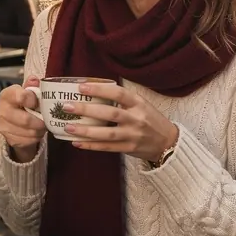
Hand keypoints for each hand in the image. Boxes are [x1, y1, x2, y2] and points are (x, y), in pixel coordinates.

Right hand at [0, 76, 45, 162]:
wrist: (17, 121)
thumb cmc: (25, 104)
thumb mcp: (29, 92)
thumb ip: (32, 86)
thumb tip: (34, 79)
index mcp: (6, 95)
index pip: (20, 97)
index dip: (33, 100)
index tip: (38, 103)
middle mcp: (1, 111)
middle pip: (25, 120)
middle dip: (39, 122)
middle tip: (46, 121)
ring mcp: (3, 126)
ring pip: (28, 132)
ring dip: (39, 130)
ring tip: (43, 127)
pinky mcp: (8, 139)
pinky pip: (26, 141)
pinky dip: (35, 138)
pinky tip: (36, 133)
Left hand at [63, 80, 178, 163]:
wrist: (168, 142)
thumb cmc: (150, 119)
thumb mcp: (141, 104)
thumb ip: (122, 99)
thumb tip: (93, 89)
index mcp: (138, 103)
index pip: (118, 93)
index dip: (99, 89)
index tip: (80, 87)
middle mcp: (136, 119)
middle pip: (110, 113)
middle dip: (87, 110)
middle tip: (66, 106)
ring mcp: (133, 135)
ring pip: (107, 134)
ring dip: (86, 131)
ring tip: (68, 127)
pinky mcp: (129, 149)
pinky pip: (107, 148)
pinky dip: (91, 145)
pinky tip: (77, 143)